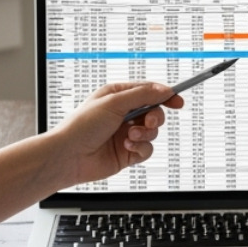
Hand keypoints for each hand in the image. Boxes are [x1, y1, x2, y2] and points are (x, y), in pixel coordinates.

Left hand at [46, 81, 178, 187]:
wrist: (69, 157)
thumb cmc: (82, 126)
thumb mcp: (114, 102)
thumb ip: (142, 95)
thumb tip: (164, 89)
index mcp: (118, 96)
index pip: (148, 91)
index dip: (165, 95)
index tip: (177, 101)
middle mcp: (123, 114)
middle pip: (154, 111)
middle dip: (154, 117)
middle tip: (147, 121)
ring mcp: (126, 134)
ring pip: (152, 132)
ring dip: (144, 134)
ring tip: (129, 137)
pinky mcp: (128, 153)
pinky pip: (146, 149)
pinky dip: (140, 148)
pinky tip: (127, 148)